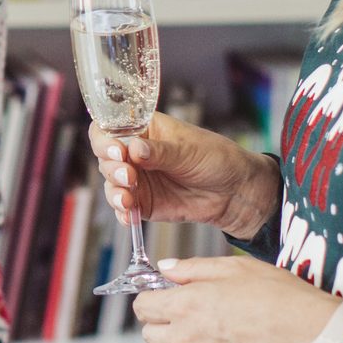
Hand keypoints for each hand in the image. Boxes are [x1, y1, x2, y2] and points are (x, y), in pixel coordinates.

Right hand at [91, 112, 279, 237]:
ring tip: (128, 199)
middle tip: (128, 175)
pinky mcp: (143, 203)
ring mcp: (138, 179)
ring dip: (115, 191)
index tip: (119, 150)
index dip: (106, 139)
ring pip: (111, 184)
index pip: (110, 128)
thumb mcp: (190, 150)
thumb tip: (134, 149)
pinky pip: (123, 208)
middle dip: (112, 168)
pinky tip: (129, 215)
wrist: (236, 192)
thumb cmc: (218, 159)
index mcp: (144, 129)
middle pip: (105, 157)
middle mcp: (135, 153)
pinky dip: (122, 212)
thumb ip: (160, 152)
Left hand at [132, 256, 342, 342]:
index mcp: (185, 306)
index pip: (142, 308)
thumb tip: (166, 269)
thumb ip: (193, 268)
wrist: (312, 334)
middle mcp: (187, 339)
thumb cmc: (279, 296)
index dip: (151, 299)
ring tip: (213, 337)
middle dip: (163, 324)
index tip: (164, 297)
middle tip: (189, 315)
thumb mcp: (235, 267)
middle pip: (151, 336)